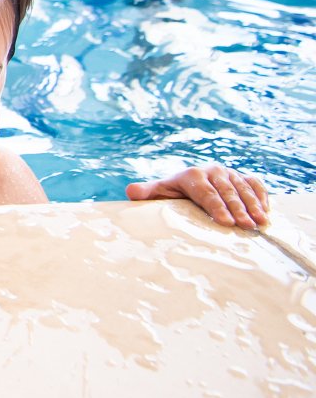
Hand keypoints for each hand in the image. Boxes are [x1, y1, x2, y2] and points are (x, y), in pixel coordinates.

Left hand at [127, 165, 268, 229]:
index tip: (226, 223)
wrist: (188, 181)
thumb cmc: (173, 192)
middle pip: (227, 192)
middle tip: (246, 227)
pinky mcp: (241, 176)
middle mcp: (212, 171)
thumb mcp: (159, 192)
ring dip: (253, 205)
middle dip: (238, 210)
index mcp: (191, 175)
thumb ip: (146, 192)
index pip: (206, 193)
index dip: (216, 207)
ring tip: (261, 223)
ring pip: (243, 189)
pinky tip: (267, 211)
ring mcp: (229, 173)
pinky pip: (255, 184)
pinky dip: (262, 196)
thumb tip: (131, 192)